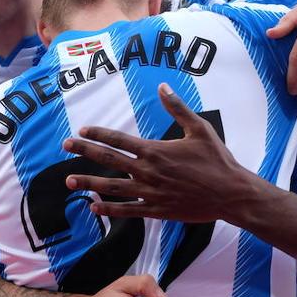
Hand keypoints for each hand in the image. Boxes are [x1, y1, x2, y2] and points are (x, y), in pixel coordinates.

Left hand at [63, 84, 254, 221]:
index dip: (98, 134)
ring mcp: (150, 193)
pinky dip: (108, 208)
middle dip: (84, 152)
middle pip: (109, 160)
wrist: (231, 194)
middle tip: (65, 146)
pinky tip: (92, 206)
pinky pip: (127, 210)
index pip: (119, 140)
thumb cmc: (217, 160)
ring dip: (88, 182)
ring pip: (112, 187)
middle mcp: (148, 171)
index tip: (82, 130)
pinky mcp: (157, 210)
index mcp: (155, 150)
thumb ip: (178, 108)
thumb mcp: (199, 129)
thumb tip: (163, 86)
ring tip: (68, 180)